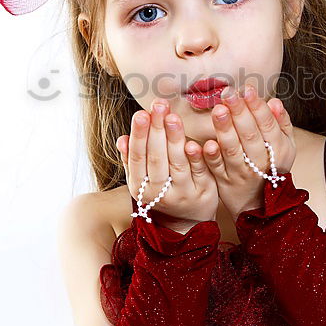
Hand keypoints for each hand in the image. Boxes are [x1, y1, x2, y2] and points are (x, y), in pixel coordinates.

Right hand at [116, 98, 219, 229]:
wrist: (190, 220)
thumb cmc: (163, 190)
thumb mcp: (143, 179)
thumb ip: (132, 159)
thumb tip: (121, 139)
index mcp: (141, 188)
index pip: (137, 158)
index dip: (139, 136)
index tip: (141, 113)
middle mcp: (159, 193)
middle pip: (156, 159)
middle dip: (156, 130)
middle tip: (158, 105)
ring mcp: (182, 194)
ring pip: (177, 164)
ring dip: (174, 139)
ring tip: (173, 116)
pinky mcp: (203, 192)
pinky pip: (199, 172)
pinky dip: (196, 158)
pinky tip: (194, 142)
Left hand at [202, 83, 296, 220]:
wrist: (259, 205)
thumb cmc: (271, 167)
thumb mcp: (285, 146)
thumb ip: (281, 123)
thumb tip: (275, 102)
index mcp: (278, 150)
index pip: (268, 125)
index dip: (258, 107)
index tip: (247, 89)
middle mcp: (261, 162)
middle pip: (250, 135)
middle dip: (239, 113)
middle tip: (229, 94)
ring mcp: (241, 172)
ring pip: (233, 150)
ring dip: (225, 130)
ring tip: (218, 110)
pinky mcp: (224, 181)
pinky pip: (217, 168)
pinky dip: (211, 156)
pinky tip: (206, 143)